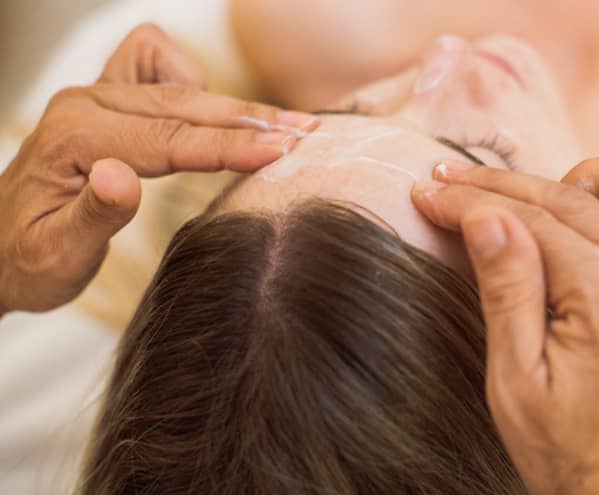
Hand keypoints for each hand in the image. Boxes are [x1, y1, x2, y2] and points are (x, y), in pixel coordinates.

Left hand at [0, 23, 315, 313]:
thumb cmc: (26, 261)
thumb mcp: (56, 256)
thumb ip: (92, 215)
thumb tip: (122, 174)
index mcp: (76, 138)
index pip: (172, 140)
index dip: (231, 146)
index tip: (281, 150)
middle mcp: (87, 104)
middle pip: (188, 105)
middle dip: (252, 120)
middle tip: (307, 135)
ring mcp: (97, 96)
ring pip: (183, 88)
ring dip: (237, 106)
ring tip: (287, 127)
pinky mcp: (108, 100)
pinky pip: (153, 59)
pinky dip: (190, 79)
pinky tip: (212, 109)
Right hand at [411, 157, 598, 494]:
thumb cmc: (570, 452)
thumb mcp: (516, 380)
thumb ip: (506, 287)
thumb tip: (485, 214)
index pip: (527, 218)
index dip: (471, 201)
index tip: (431, 191)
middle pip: (572, 195)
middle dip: (505, 184)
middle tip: (455, 182)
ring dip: (593, 178)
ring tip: (546, 197)